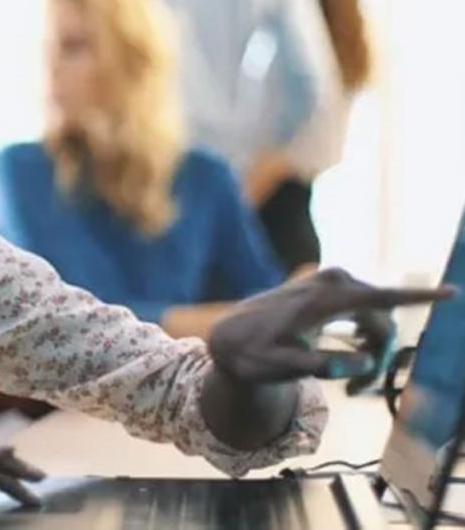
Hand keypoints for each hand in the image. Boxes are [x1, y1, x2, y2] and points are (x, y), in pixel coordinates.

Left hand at [208, 268, 452, 382]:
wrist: (230, 337)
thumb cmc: (255, 356)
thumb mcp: (283, 368)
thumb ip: (321, 366)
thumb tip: (364, 363)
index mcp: (323, 300)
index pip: (381, 298)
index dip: (420, 297)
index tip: (455, 293)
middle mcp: (333, 282)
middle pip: (384, 322)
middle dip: (381, 356)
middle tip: (358, 392)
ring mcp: (332, 281)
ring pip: (378, 319)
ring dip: (373, 350)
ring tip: (350, 385)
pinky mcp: (331, 286)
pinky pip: (366, 312)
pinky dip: (365, 337)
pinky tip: (352, 357)